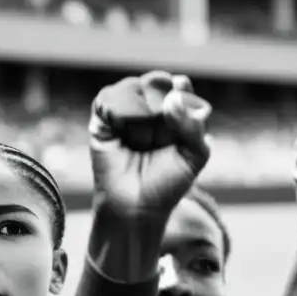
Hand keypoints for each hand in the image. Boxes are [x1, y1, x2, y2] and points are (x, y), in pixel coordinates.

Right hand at [89, 71, 210, 219]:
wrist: (135, 209)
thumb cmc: (167, 186)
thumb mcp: (194, 156)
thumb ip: (193, 125)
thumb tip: (173, 95)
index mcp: (175, 119)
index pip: (180, 91)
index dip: (181, 87)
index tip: (181, 86)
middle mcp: (150, 114)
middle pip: (156, 85)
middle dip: (161, 94)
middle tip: (163, 112)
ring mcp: (126, 117)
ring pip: (133, 89)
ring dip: (140, 101)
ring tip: (144, 128)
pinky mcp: (102, 123)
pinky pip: (107, 101)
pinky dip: (116, 105)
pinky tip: (126, 122)